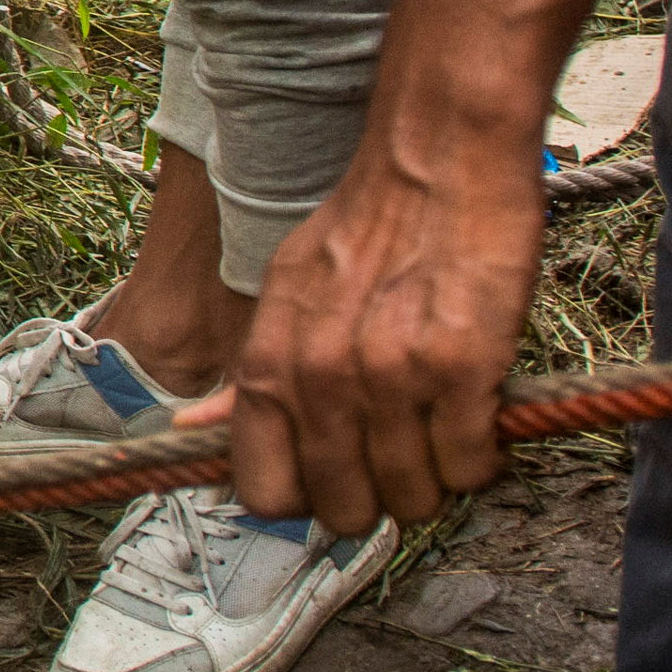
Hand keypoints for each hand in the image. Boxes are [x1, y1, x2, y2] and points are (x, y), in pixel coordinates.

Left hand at [223, 151, 545, 536]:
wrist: (435, 162)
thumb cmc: (363, 232)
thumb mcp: (282, 298)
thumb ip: (251, 377)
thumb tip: (189, 431)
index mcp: (268, 367)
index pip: (264, 494)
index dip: (306, 498)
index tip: (337, 478)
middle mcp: (320, 379)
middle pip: (346, 510)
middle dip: (380, 496)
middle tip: (404, 451)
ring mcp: (389, 377)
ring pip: (415, 498)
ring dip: (437, 477)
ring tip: (444, 424)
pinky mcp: (461, 370)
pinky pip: (471, 467)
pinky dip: (482, 455)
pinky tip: (478, 411)